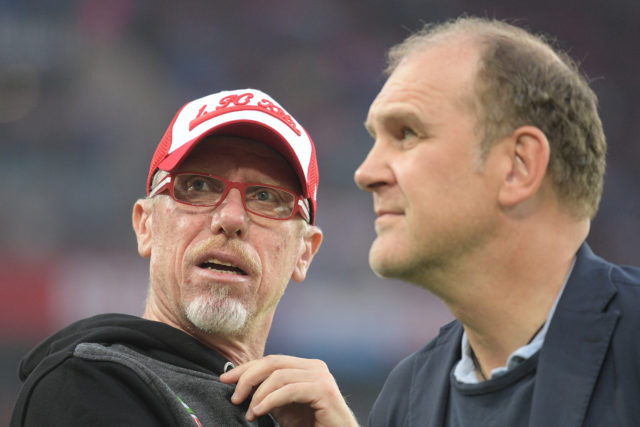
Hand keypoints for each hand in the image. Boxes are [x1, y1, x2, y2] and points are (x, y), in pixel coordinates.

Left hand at [220, 355, 358, 426]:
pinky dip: (270, 400)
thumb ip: (269, 393)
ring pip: (279, 375)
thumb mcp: (284, 407)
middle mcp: (314, 367)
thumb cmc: (311, 425)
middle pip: (273, 362)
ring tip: (249, 413)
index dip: (246, 368)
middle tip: (234, 396)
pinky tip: (258, 411)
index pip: (271, 360)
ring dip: (258, 394)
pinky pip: (289, 390)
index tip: (225, 380)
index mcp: (305, 367)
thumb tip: (240, 386)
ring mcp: (320, 376)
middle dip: (247, 377)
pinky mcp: (323, 390)